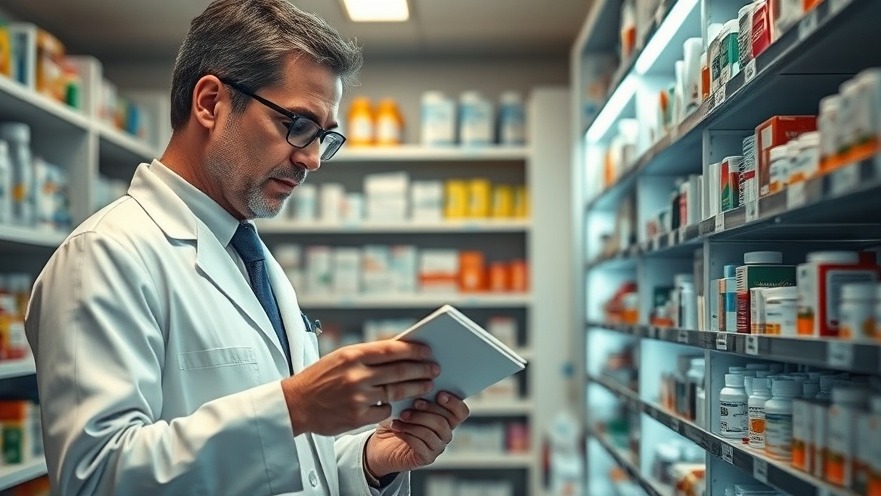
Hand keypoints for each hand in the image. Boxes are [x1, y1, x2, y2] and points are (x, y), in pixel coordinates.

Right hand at [281, 341, 438, 435]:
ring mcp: (357, 397)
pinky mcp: (357, 416)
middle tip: (435, 369)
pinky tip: (398, 403)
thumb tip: (399, 351)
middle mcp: (356, 374)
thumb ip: (366, 355)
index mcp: (352, 355)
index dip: (413, 350)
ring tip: (427, 385)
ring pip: (396, 391)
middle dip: (421, 369)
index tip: (427, 351)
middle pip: (399, 371)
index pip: (391, 350)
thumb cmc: (319, 378)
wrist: (295, 404)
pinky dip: (393, 406)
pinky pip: (385, 410)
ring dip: (416, 388)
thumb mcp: (339, 358)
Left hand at [364, 391, 469, 476]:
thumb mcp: (405, 403)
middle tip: (413, 404)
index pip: (461, 412)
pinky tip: (396, 428)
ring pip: (432, 432)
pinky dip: (407, 434)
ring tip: (400, 417)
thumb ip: (417, 395)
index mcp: (445, 417)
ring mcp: (437, 447)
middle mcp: (445, 433)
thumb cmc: (395, 419)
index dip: (454, 403)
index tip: (439, 395)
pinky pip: (420, 444)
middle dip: (428, 410)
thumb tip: (421, 385)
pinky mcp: (426, 458)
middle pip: (445, 421)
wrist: (380, 443)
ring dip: (414, 422)